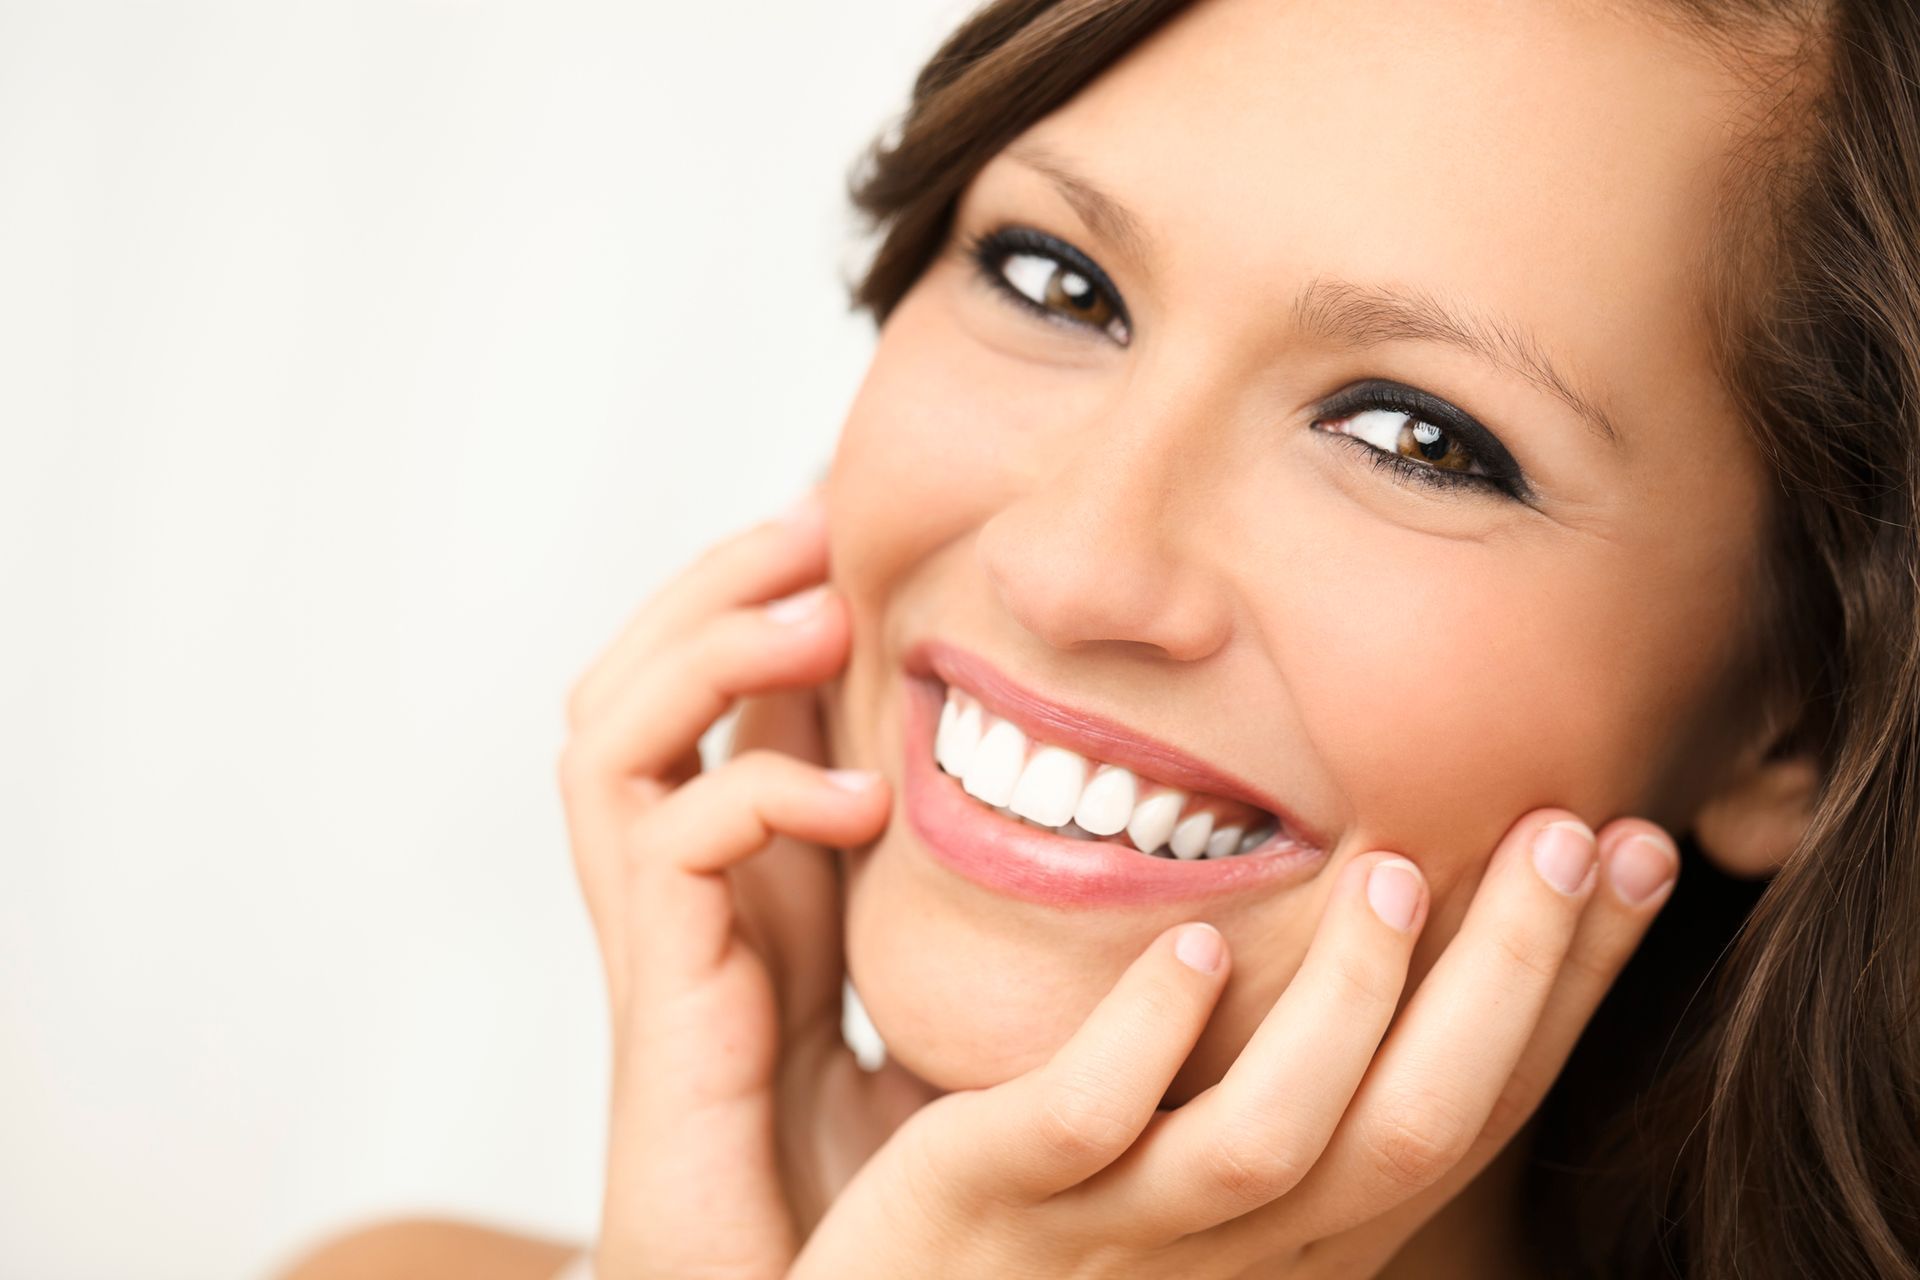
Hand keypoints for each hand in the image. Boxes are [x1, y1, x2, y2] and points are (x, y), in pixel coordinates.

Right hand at [556, 488, 935, 1279]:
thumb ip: (947, 891)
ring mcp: (662, 927)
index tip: (855, 514)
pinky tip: (859, 802)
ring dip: (711, 645)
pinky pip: (665, 839)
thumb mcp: (924, 981)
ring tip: (823, 611)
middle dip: (714, 580)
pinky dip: (757, 792)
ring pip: (608, 728)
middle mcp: (684, 880)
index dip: (764, 583)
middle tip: (819, 523)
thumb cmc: (869, 1161)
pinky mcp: (662, 989)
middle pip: (630, 676)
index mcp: (747, 866)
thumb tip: (1052, 789)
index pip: (717, 687)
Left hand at [788, 809, 1679, 1278]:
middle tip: (1577, 828)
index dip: (1564, 990)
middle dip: (1514, 980)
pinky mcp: (997, 1195)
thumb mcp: (1188, 1167)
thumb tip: (1383, 923)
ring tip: (1391, 870)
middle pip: (1418, 1127)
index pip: (1470, 1109)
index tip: (1629, 850)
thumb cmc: (1038, 1234)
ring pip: (1277, 1138)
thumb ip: (1277, 1072)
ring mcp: (1118, 1226)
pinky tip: (1193, 952)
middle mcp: (1241, 1247)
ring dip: (1351, 1004)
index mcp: (1304, 1231)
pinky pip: (1090, 1124)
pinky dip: (1147, 1040)